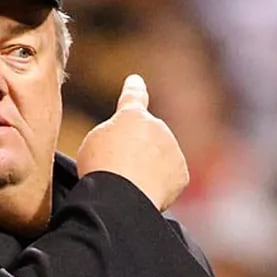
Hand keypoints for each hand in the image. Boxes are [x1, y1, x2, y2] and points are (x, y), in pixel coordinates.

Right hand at [76, 74, 188, 210]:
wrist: (122, 195)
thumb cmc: (101, 168)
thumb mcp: (95, 142)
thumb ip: (113, 135)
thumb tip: (125, 142)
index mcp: (131, 116)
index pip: (133, 98)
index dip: (133, 89)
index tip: (135, 81)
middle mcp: (156, 127)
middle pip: (145, 139)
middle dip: (136, 152)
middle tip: (117, 170)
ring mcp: (172, 149)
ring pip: (158, 159)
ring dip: (146, 170)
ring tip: (128, 184)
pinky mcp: (181, 173)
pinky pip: (167, 179)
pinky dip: (157, 187)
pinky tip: (143, 192)